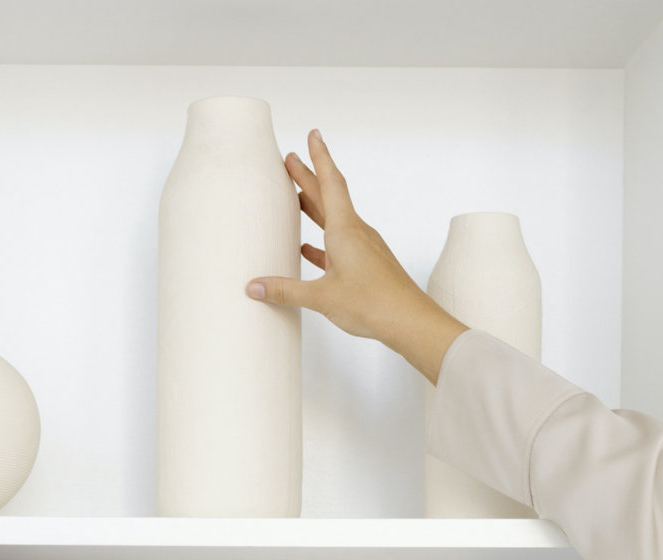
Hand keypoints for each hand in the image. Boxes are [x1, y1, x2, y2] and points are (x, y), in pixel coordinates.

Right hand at [246, 130, 466, 385]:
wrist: (408, 322)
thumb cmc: (373, 304)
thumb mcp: (322, 297)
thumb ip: (286, 290)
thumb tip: (255, 286)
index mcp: (345, 230)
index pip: (330, 183)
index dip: (319, 157)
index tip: (312, 135)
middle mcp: (356, 233)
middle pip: (329, 196)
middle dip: (309, 177)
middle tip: (291, 160)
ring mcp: (362, 248)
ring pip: (334, 220)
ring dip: (315, 207)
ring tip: (296, 199)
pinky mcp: (365, 265)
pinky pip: (339, 245)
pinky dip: (323, 242)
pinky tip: (310, 249)